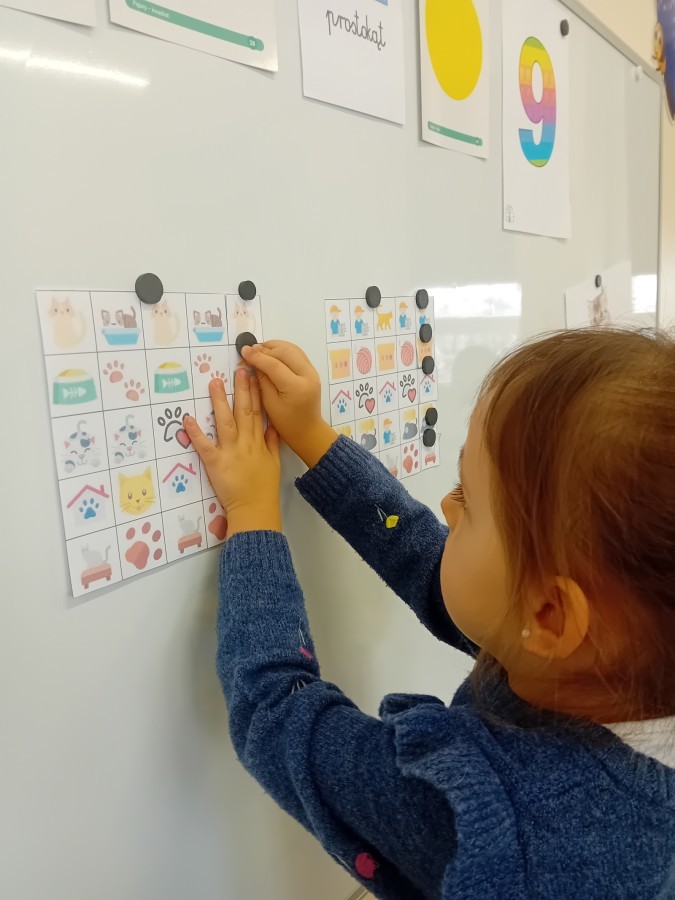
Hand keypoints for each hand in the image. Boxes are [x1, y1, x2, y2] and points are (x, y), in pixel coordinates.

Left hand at [183, 369, 281, 536]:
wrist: (256, 509)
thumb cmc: (264, 488)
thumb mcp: (274, 462)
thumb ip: (272, 442)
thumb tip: (272, 425)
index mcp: (259, 441)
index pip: (259, 411)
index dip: (257, 391)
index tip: (255, 374)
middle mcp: (246, 441)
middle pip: (244, 410)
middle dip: (242, 388)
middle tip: (240, 368)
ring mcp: (230, 451)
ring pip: (225, 421)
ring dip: (219, 401)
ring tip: (214, 383)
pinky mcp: (216, 462)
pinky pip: (204, 445)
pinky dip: (195, 432)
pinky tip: (188, 419)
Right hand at [242, 340, 337, 467]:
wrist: (308, 430)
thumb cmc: (286, 423)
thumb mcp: (269, 404)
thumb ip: (262, 380)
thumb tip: (252, 362)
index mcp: (296, 387)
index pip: (274, 365)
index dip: (257, 356)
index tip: (243, 350)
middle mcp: (308, 376)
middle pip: (285, 352)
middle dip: (266, 349)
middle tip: (250, 350)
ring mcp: (313, 372)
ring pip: (293, 349)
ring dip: (275, 346)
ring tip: (260, 349)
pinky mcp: (312, 371)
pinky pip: (298, 354)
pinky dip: (284, 349)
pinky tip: (272, 352)